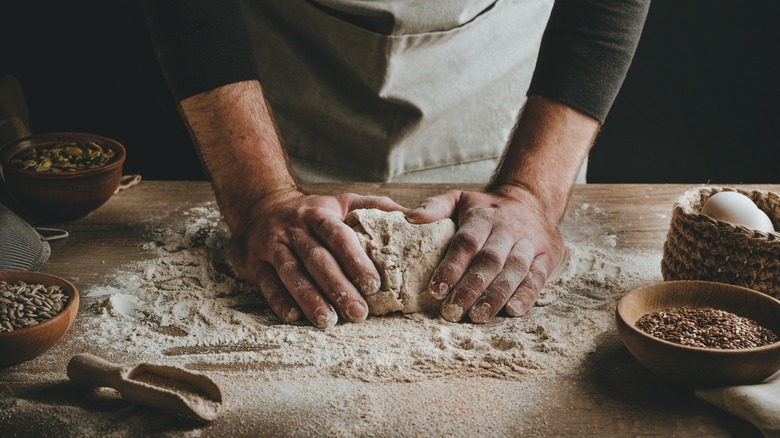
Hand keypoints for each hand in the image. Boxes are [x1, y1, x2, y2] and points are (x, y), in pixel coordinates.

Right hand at [228, 190, 404, 328]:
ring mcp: (272, 245)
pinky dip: (279, 301)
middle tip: (358, 313)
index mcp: (319, 214)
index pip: (338, 236)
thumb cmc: (312, 211)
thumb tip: (415, 217)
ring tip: (328, 321)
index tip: (374, 285)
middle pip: (316, 258)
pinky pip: (267, 284)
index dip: (355, 260)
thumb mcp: (342, 201)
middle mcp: (294, 229)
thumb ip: (376, 208)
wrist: (259, 205)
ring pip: (291, 273)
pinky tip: (294, 317)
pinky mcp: (254, 263)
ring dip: (310, 298)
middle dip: (338, 287)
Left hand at [407, 185, 564, 322]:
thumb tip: (409, 218)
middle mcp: (508, 228)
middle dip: (470, 287)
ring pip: (514, 270)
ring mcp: (530, 242)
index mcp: (483, 216)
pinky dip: (527, 295)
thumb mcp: (458, 199)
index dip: (452, 267)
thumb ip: (434, 208)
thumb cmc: (485, 208)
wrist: (530, 199)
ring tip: (477, 316)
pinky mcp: (547, 256)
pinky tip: (512, 311)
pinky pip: (538, 277)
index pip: (467, 242)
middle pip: (490, 260)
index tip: (436, 290)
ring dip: (496, 295)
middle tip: (452, 312)